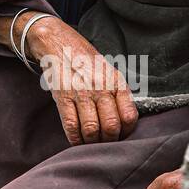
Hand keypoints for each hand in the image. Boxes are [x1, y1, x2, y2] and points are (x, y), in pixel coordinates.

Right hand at [25, 16, 137, 144]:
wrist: (59, 45)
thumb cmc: (86, 61)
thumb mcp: (109, 71)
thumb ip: (118, 93)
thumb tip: (125, 121)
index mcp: (115, 82)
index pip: (129, 115)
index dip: (127, 132)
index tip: (121, 135)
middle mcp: (100, 87)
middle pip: (110, 126)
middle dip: (109, 141)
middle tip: (105, 143)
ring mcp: (81, 93)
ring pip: (91, 129)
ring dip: (92, 142)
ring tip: (92, 143)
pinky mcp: (63, 97)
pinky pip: (71, 126)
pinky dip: (75, 139)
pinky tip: (77, 141)